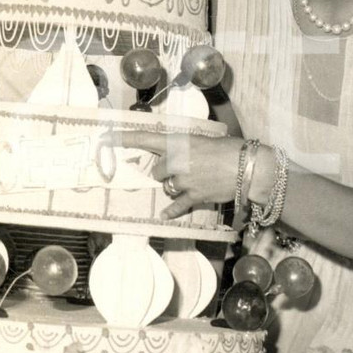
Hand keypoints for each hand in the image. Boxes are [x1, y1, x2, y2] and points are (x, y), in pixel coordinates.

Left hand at [111, 129, 244, 218]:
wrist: (248, 167)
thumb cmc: (230, 149)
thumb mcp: (202, 141)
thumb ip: (184, 148)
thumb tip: (175, 158)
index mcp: (177, 143)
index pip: (144, 138)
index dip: (123, 138)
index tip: (104, 138)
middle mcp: (176, 161)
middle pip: (157, 171)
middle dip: (167, 172)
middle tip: (186, 168)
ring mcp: (183, 181)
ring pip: (167, 187)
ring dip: (176, 186)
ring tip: (197, 179)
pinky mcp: (193, 197)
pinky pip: (177, 205)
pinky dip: (172, 210)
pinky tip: (165, 214)